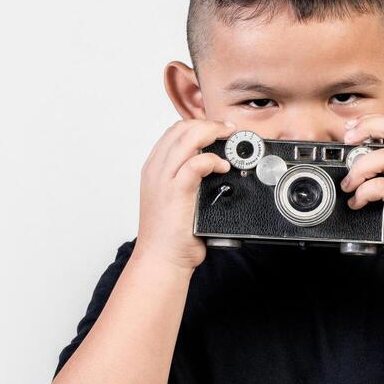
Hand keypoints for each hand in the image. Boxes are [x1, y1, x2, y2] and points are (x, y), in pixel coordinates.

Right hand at [136, 117, 237, 273]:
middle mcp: (156, 170)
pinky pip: (195, 163)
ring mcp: (164, 179)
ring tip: (229, 141)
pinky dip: (212, 160)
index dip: (198, 126)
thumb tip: (213, 168)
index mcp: (154, 169)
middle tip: (229, 131)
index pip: (174, 132)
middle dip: (209, 125)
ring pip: (187, 138)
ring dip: (213, 134)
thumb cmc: (169, 236)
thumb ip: (188, 180)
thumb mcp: (174, 199)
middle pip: (181, 129)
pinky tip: (223, 166)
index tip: (218, 130)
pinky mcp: (176, 191)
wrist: (161, 259)